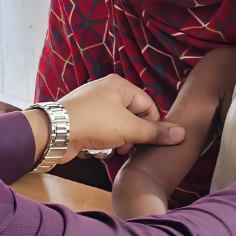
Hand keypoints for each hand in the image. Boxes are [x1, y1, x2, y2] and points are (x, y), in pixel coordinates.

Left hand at [51, 75, 185, 162]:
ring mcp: (92, 107)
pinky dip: (100, 144)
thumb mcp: (129, 128)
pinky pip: (101, 134)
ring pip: (117, 129)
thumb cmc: (93, 123)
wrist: (54, 133)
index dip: (152, 125)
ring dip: (116, 143)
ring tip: (110, 149)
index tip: (150, 141)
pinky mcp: (82, 122)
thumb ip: (155, 133)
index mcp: (119, 86)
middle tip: (127, 146)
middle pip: (132, 118)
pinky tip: (94, 150)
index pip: (148, 105)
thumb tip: (182, 134)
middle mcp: (105, 92)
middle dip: (131, 136)